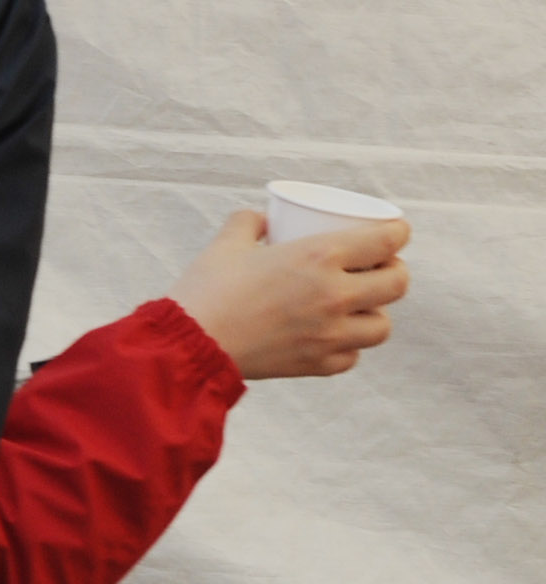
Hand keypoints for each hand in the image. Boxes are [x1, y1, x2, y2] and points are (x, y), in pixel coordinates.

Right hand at [170, 210, 409, 380]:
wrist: (186, 345)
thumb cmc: (205, 290)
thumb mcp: (225, 244)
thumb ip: (247, 224)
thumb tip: (262, 219)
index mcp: (319, 256)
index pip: (389, 239)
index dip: (397, 232)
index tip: (390, 233)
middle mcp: (335, 294)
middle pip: (398, 283)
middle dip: (392, 272)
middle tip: (375, 269)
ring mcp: (330, 334)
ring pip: (382, 326)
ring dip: (374, 313)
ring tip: (356, 308)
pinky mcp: (317, 364)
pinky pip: (352, 357)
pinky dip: (346, 347)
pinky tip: (330, 337)